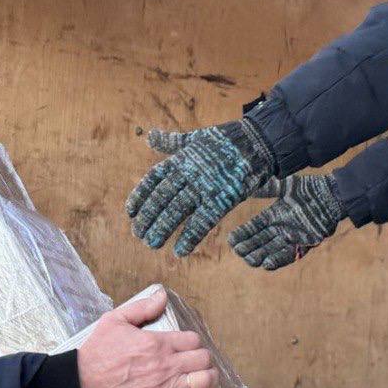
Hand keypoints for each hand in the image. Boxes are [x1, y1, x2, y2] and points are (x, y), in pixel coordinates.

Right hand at [76, 287, 228, 387]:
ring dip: (210, 379)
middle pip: (203, 359)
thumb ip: (142, 308)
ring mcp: (166, 387)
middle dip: (204, 360)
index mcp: (157, 342)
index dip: (193, 343)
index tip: (188, 348)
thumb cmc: (95, 355)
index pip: (192, 340)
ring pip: (204, 380)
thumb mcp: (114, 321)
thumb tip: (163, 296)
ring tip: (206, 379)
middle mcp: (166, 364)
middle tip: (197, 364)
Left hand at [126, 119, 276, 256]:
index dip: (140, 196)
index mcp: (180, 158)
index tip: (130, 212)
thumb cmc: (225, 140)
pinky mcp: (222, 199)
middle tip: (138, 235)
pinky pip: (202, 221)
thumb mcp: (194, 137)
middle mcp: (189, 173)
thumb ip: (171, 142)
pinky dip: (190, 237)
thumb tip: (149, 136)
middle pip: (162, 198)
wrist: (258, 142)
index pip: (153, 179)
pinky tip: (180, 251)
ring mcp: (205, 186)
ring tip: (152, 244)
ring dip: (163, 229)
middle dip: (148, 218)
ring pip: (177, 210)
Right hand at [228, 174, 344, 270]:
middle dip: (248, 247)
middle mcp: (281, 228)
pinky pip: (289, 255)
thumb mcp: (286, 186)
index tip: (231, 240)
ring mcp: (292, 237)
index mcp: (274, 215)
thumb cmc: (310, 188)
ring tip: (250, 260)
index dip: (243, 234)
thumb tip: (248, 187)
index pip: (254, 227)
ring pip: (271, 250)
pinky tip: (267, 264)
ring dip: (260, 256)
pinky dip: (278, 260)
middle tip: (238, 251)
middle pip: (260, 241)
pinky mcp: (305, 244)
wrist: (332, 195)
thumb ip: (268, 189)